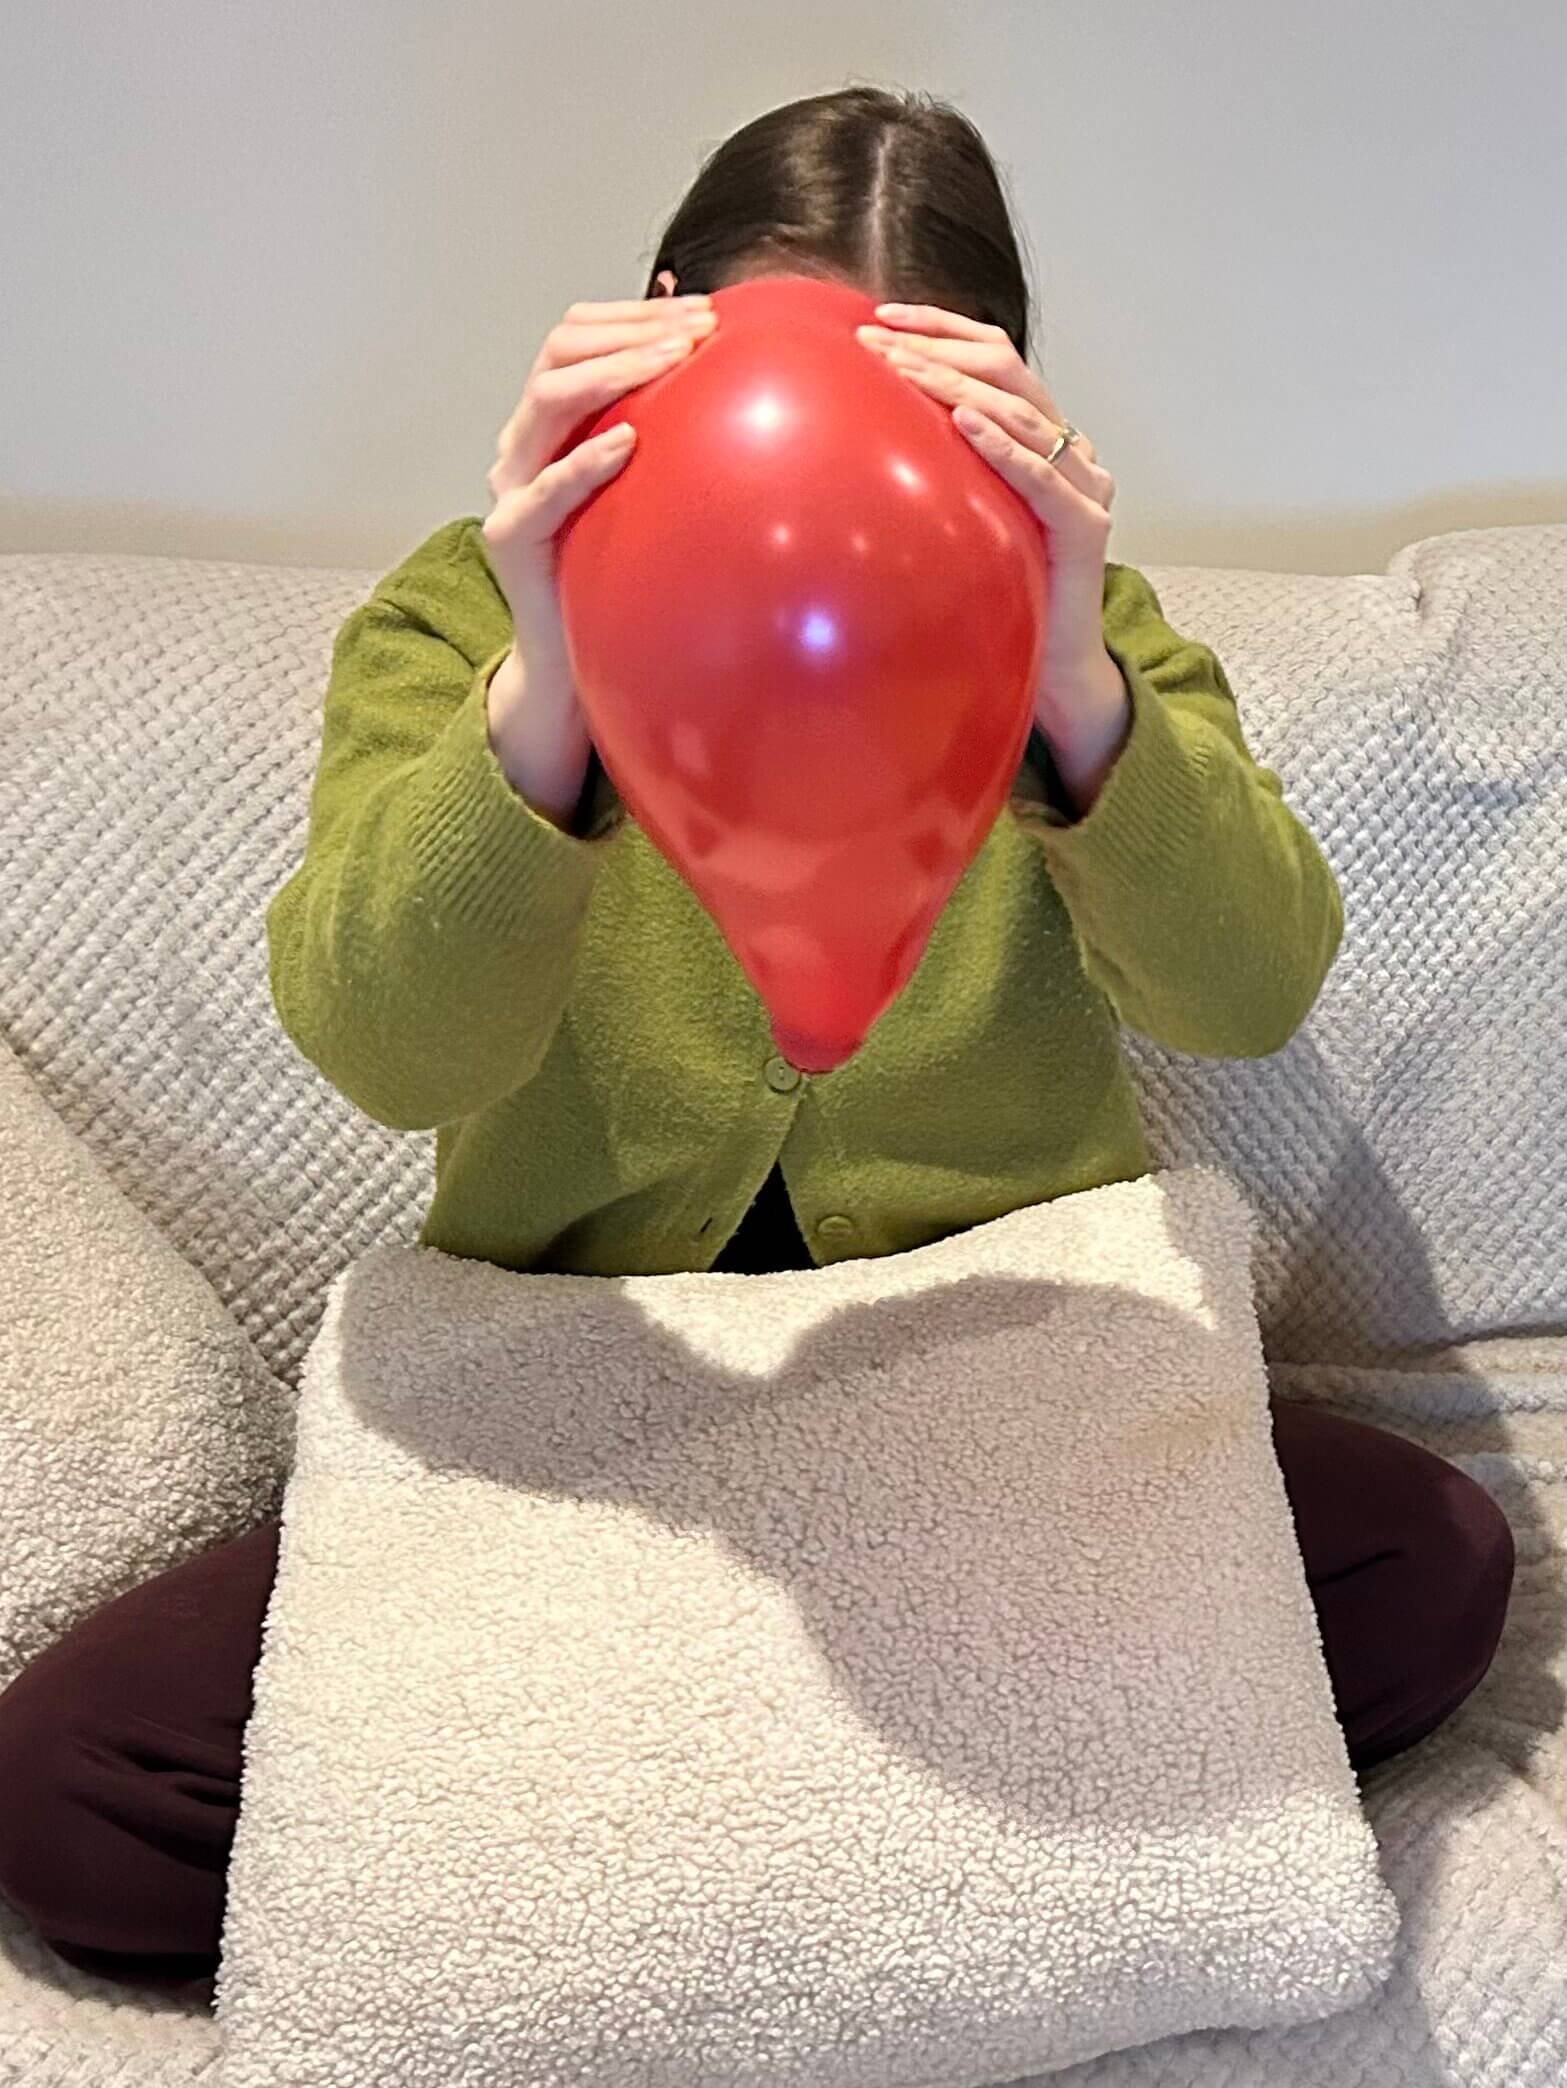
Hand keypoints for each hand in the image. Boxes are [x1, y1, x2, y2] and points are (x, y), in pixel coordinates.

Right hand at [482, 292, 717, 700]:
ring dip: (614, 370)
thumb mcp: (646, 497)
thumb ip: (668, 444)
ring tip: (672, 359)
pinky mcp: (510, 535)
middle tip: (697, 330)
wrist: (569, 662)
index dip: (633, 314)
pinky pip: (547, 489)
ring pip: (547, 400)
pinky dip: (587, 460)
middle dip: (630, 330)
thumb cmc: (614, 575)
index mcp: (549, 425)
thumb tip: (736, 393)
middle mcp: (521, 444)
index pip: (577, 338)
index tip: (702, 312)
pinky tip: (629, 441)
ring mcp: (509, 487)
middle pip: (559, 351)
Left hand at [855, 304, 1130, 804]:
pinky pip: (1042, 477)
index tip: (878, 317)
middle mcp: (1071, 451)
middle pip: (1007, 372)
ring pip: (1023, 413)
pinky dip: (1003, 446)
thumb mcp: (955, 525)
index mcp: (1042, 440)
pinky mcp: (1087, 527)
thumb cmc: (999, 601)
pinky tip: (962, 422)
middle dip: (937, 349)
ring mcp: (1086, 485)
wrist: (1052, 671)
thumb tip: (843, 452)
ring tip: (904, 368)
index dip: (941, 329)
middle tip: (874, 340)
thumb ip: (927, 482)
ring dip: (957, 385)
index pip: (995, 360)